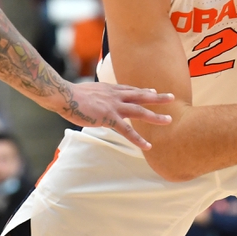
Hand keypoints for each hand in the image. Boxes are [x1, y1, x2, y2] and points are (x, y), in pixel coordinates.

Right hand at [53, 82, 173, 149]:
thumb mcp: (86, 92)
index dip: (142, 91)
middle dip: (157, 97)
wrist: (65, 96)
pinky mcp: (109, 118)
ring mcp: (114, 107)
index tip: (152, 91)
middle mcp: (115, 96)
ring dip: (155, 116)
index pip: (130, 89)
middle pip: (140, 96)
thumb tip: (91, 100)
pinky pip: (127, 131)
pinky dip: (138, 139)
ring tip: (169, 120)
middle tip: (171, 97)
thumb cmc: (70, 95)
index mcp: (109, 89)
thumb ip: (94, 96)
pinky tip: (148, 146)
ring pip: (140, 111)